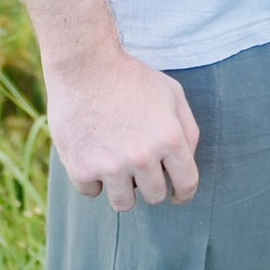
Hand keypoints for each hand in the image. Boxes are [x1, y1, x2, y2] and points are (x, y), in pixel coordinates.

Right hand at [46, 48, 201, 211]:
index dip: (183, 194)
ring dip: (123, 188)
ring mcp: (111, 165)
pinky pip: (91, 192)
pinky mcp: (81, 168)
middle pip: (154, 196)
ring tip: (116, 165)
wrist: (85, 65)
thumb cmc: (131, 77)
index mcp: (169, 138)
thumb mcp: (172, 93)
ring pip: (124, 203)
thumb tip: (187, 160)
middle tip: (138, 166)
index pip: (186, 184)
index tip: (176, 196)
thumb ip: (188, 129)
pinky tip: (92, 155)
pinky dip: (92, 179)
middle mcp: (142, 156)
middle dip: (150, 184)